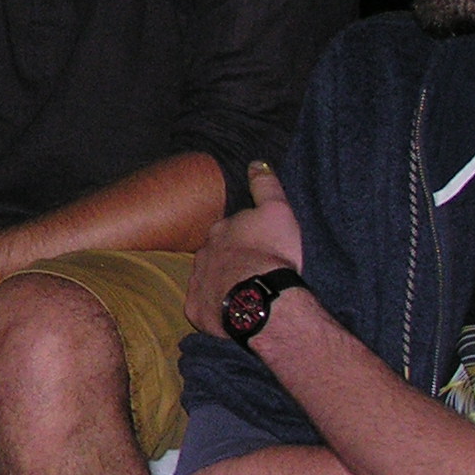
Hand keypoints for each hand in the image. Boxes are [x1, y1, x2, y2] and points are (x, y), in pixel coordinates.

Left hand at [187, 162, 304, 334]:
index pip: (229, 230)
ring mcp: (197, 283)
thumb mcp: (277, 211)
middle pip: (215, 255)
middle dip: (228, 261)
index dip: (244, 238)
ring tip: (243, 293)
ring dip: (221, 284)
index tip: (257, 247)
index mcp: (220, 230)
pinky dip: (215, 309)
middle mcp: (202, 255)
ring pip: (208, 281)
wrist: (259, 297)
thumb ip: (266, 186)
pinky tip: (231, 313)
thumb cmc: (272, 252)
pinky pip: (204, 307)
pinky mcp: (196, 311)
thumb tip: (255, 162)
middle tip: (251, 272)